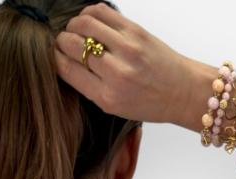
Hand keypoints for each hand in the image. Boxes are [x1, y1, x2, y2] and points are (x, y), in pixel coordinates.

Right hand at [54, 2, 191, 123]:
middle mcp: (115, 74)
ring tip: (76, 30)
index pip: (66, 69)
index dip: (54, 58)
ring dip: (73, 24)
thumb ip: (90, 87)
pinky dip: (89, 13)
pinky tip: (90, 22)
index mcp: (107, 98)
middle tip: (64, 42)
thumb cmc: (150, 102)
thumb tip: (65, 61)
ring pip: (83, 23)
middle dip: (62, 40)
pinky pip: (100, 12)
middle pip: (71, 44)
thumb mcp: (115, 108)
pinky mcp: (135, 31)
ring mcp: (126, 49)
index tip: (54, 55)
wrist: (181, 91)